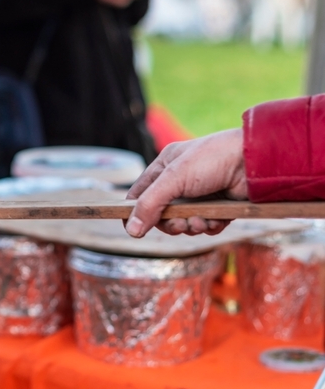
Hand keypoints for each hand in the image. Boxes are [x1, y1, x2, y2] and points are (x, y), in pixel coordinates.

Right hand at [125, 129, 247, 236]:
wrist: (257, 162)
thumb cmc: (214, 158)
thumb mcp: (174, 178)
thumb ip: (150, 204)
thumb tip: (131, 229)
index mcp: (165, 167)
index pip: (139, 194)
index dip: (135, 212)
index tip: (133, 229)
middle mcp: (180, 181)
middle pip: (161, 214)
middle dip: (170, 223)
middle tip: (179, 224)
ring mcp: (201, 195)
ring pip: (184, 222)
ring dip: (191, 225)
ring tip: (201, 220)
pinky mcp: (219, 207)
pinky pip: (206, 225)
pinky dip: (210, 226)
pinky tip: (217, 219)